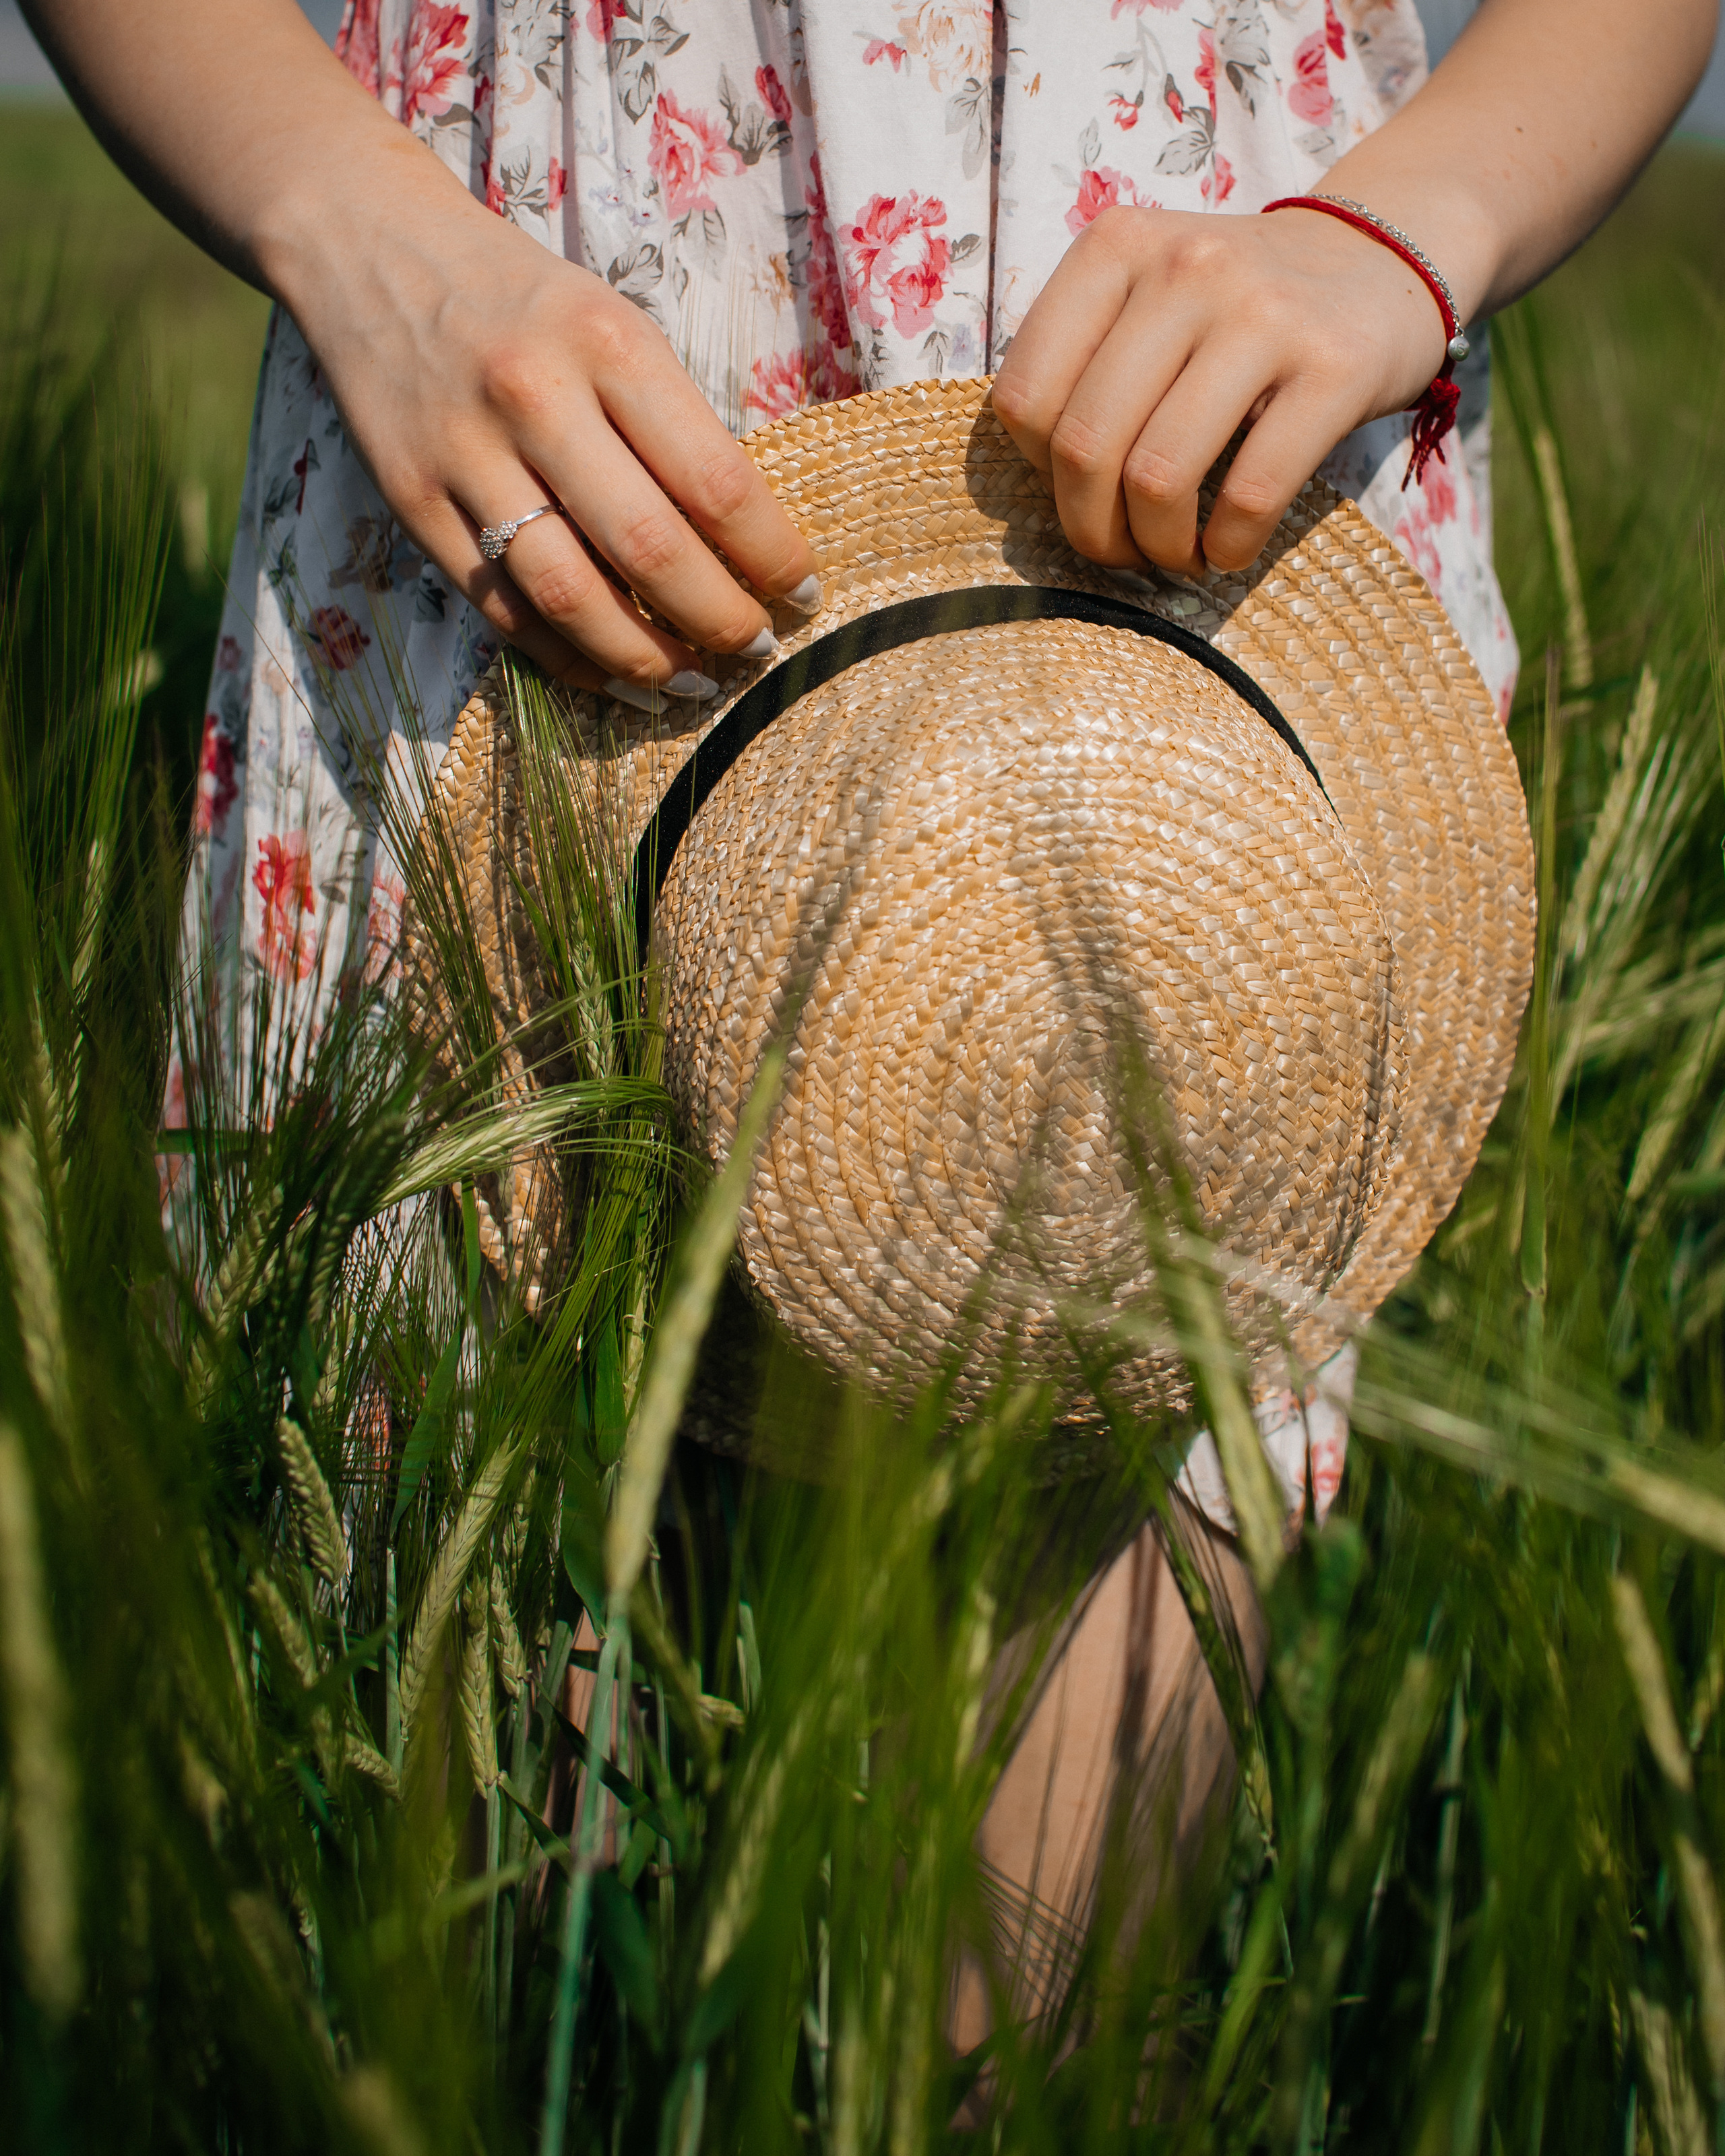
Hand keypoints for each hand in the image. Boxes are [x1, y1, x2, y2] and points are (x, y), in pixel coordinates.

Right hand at [278, 166, 819, 705]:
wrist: (367, 243)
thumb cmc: (523, 299)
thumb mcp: (613, 324)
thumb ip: (671, 423)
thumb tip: (744, 548)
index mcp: (606, 342)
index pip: (715, 480)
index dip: (770, 556)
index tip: (802, 593)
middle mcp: (534, 397)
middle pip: (649, 549)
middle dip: (718, 620)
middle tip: (756, 650)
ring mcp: (464, 455)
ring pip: (571, 596)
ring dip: (646, 659)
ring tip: (695, 684)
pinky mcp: (412, 503)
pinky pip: (502, 610)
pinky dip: (569, 659)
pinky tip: (617, 678)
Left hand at [991, 204, 1453, 579]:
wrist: (1380, 259)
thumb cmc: (1235, 309)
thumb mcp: (1146, 297)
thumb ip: (1084, 362)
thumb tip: (1045, 486)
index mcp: (1116, 248)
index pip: (1025, 396)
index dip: (1038, 473)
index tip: (1079, 490)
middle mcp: (1185, 267)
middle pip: (1086, 443)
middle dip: (1092, 529)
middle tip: (1121, 552)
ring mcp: (1263, 312)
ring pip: (1159, 476)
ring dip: (1158, 546)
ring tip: (1174, 554)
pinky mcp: (1334, 367)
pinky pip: (1252, 493)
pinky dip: (1228, 547)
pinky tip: (1228, 550)